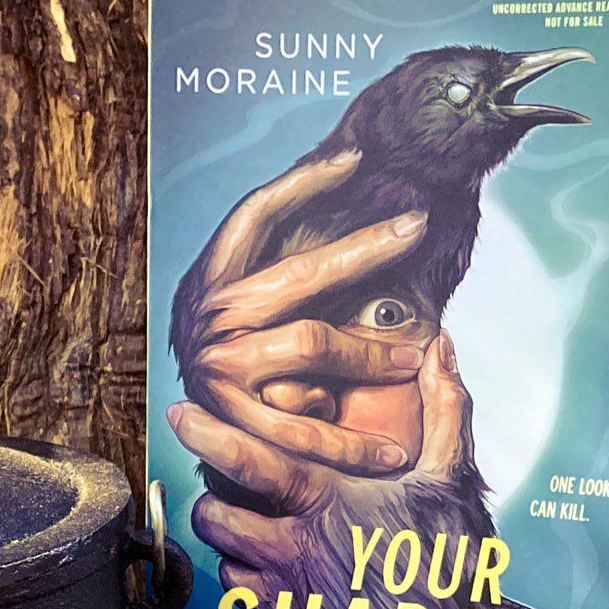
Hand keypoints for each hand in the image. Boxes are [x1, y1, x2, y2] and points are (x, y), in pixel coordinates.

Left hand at [171, 333, 474, 608]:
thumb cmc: (453, 576)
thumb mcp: (452, 486)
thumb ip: (444, 411)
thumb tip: (440, 349)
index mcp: (327, 505)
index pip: (248, 461)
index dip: (206, 433)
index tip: (181, 412)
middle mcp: (293, 550)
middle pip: (215, 512)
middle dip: (212, 493)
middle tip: (227, 480)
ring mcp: (284, 594)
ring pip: (222, 555)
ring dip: (228, 535)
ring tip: (251, 520)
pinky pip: (239, 595)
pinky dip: (246, 575)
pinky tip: (275, 565)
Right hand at [176, 149, 431, 475]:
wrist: (192, 446)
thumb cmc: (231, 369)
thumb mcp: (240, 314)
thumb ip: (282, 281)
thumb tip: (346, 219)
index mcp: (210, 282)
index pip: (256, 215)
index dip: (304, 183)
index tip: (356, 159)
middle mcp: (212, 317)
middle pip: (303, 274)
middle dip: (365, 247)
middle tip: (416, 226)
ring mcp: (220, 367)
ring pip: (314, 342)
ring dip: (372, 352)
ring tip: (414, 356)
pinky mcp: (235, 421)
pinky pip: (307, 423)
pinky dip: (353, 440)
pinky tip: (393, 450)